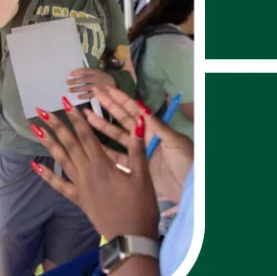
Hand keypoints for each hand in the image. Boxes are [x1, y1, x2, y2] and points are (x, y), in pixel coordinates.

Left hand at [31, 97, 158, 240]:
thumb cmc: (140, 207)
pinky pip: (58, 185)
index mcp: (102, 164)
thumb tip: (139, 123)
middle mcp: (86, 172)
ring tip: (34, 129)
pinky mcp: (77, 199)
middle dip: (55, 125)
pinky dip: (46, 175)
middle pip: (68, 144)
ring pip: (61, 159)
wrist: (129, 238)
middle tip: (41, 110)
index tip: (65, 102)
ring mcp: (79, 186)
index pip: (85, 135)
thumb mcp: (143, 177)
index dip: (76, 117)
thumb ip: (137, 149)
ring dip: (48, 143)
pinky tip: (33, 165)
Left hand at [67, 68, 115, 98]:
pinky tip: (78, 96)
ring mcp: (98, 86)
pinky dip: (84, 96)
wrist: (115, 83)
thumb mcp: (97, 71)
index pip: (85, 71)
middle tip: (67, 82)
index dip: (77, 72)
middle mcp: (96, 78)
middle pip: (83, 80)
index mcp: (96, 72)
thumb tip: (75, 74)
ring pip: (86, 87)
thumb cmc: (103, 77)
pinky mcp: (99, 94)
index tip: (70, 74)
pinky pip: (90, 95)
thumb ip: (88, 73)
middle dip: (74, 81)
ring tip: (70, 90)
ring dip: (77, 89)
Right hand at [83, 84, 193, 202]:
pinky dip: (104, 149)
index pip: (134, 109)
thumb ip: (157, 126)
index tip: (106, 88)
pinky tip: (91, 142)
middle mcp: (144, 136)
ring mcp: (138, 151)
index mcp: (154, 128)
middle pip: (122, 118)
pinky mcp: (134, 166)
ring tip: (87, 115)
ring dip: (102, 125)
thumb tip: (140, 108)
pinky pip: (116, 156)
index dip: (120, 98)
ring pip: (116, 135)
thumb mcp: (174, 141)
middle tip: (94, 94)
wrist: (190, 187)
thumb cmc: (186, 161)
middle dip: (108, 106)